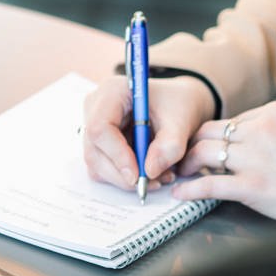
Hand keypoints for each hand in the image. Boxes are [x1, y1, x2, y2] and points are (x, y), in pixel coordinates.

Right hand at [83, 75, 216, 189]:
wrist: (178, 104)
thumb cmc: (178, 103)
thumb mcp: (182, 119)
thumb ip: (170, 145)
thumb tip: (149, 171)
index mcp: (112, 92)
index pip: (100, 128)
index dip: (116, 155)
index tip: (138, 175)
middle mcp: (95, 108)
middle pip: (94, 150)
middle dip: (122, 174)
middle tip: (153, 183)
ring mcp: (93, 127)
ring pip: (96, 164)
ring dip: (125, 179)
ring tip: (158, 177)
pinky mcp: (98, 144)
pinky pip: (102, 168)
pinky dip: (124, 177)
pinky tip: (148, 173)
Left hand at [172, 100, 275, 222]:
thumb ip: (269, 131)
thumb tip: (238, 141)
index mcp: (274, 112)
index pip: (229, 121)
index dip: (214, 137)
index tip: (206, 149)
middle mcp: (261, 129)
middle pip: (209, 132)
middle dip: (193, 146)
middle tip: (185, 159)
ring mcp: (255, 157)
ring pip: (204, 152)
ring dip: (188, 164)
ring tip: (181, 174)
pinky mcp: (252, 185)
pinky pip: (210, 184)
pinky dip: (190, 189)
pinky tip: (181, 194)